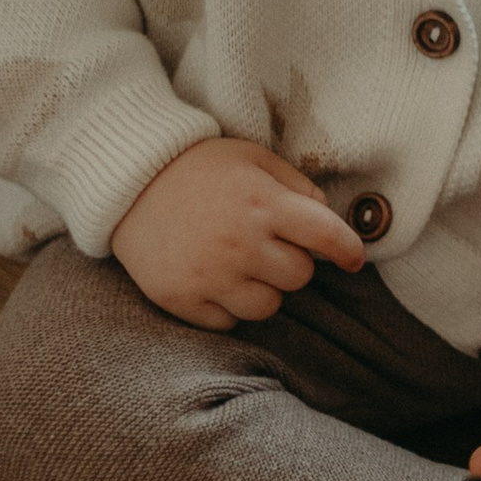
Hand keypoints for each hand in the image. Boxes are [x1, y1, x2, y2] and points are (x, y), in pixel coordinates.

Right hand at [111, 138, 365, 328]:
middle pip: (300, 277)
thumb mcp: (253, 158)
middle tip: (268, 244)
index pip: (326, 236)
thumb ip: (297, 187)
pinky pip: (228, 322)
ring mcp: (209, 275)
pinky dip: (227, 306)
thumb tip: (330, 221)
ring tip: (240, 263)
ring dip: (264, 289)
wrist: (126, 183)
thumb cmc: (198, 168)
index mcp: (262, 203)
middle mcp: (239, 243)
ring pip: (268, 307)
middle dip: (292, 262)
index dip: (349, 250)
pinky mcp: (182, 299)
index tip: (354, 259)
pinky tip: (213, 278)